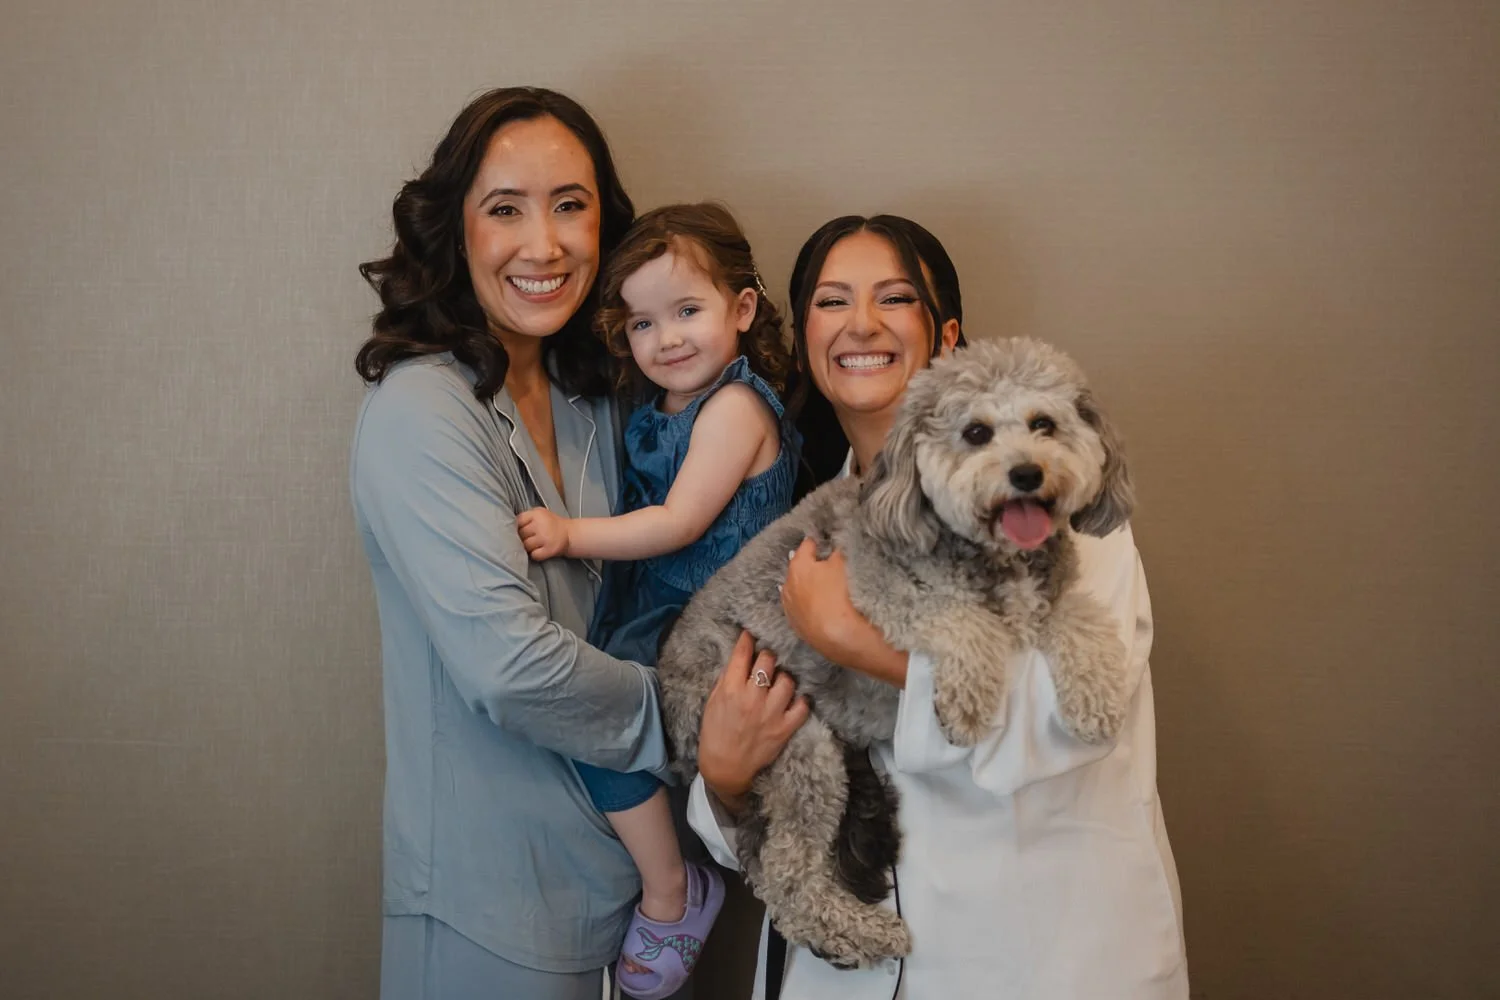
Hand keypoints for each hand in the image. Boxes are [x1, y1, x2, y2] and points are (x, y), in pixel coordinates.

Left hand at [516, 507, 569, 559]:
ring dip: (527, 547)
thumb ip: (525, 518)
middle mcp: (541, 525)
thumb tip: (506, 528)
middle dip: (522, 538)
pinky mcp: (550, 550)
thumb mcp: (539, 514)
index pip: (517, 521)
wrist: (570, 534)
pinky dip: (535, 555)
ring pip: (526, 546)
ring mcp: (545, 538)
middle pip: (520, 534)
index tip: (519, 531)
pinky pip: (534, 555)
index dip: (516, 528)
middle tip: (528, 539)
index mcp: (537, 514)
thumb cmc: (550, 524)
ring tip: (534, 545)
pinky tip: (540, 551)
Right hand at [697, 632, 808, 814]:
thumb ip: (726, 681)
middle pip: (769, 661)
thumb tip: (739, 659)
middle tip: (768, 659)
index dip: (748, 639)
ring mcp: (771, 713)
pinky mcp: (784, 728)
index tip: (751, 634)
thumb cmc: (715, 735)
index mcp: (731, 690)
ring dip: (784, 677)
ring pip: (788, 680)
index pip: (743, 654)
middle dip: (768, 655)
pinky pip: (802, 706)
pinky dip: (801, 700)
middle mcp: (752, 698)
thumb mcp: (713, 703)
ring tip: (780, 680)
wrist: (725, 768)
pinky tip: (795, 698)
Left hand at [781, 538, 908, 686]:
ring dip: (805, 585)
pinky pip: (799, 607)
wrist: (839, 636)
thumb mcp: (842, 564)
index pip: (807, 545)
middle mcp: (787, 584)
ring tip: (818, 583)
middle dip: (809, 564)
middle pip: (798, 567)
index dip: (818, 541)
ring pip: (796, 589)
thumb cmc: (840, 593)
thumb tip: (834, 544)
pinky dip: (806, 603)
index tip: (825, 540)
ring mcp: (790, 607)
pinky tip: (814, 604)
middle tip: (823, 561)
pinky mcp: (796, 625)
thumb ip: (837, 550)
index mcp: (798, 565)